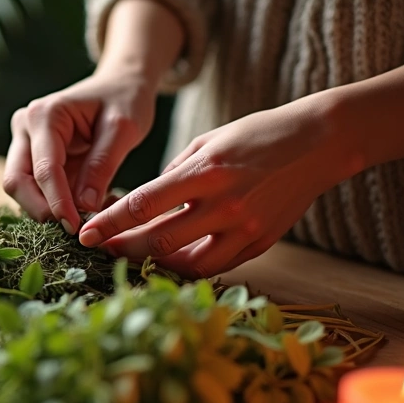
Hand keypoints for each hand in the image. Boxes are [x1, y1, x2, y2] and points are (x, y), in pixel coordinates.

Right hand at [4, 69, 157, 233]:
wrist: (120, 85)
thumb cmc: (124, 99)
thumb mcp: (124, 129)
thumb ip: (102, 165)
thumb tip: (84, 206)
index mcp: (44, 115)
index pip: (43, 169)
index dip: (57, 202)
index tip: (76, 228)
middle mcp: (25, 127)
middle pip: (16, 181)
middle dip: (42, 209)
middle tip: (75, 229)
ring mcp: (25, 142)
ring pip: (20, 188)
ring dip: (47, 208)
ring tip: (86, 217)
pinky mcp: (33, 157)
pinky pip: (35, 188)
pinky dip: (54, 203)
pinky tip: (84, 207)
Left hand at [77, 96, 358, 277]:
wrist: (318, 143)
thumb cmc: (256, 135)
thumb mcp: (206, 143)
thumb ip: (173, 176)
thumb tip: (142, 205)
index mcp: (206, 172)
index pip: (145, 204)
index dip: (111, 222)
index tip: (84, 233)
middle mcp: (225, 204)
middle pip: (160, 240)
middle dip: (123, 248)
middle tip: (98, 250)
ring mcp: (245, 228)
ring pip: (186, 264)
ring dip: (153, 265)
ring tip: (130, 259)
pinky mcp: (261, 243)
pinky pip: (216, 266)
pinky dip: (188, 267)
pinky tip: (168, 263)